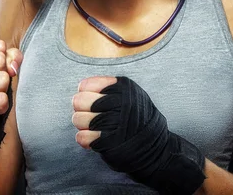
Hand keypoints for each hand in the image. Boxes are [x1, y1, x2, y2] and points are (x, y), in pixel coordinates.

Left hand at [71, 76, 205, 194]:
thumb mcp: (130, 94)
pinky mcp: (110, 142)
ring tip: (92, 126)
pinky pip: (82, 137)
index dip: (83, 93)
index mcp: (123, 87)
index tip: (90, 100)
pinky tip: (93, 138)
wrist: (154, 147)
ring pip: (78, 119)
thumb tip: (81, 88)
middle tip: (88, 114)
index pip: (86, 85)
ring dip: (82, 124)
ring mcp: (116, 123)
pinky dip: (84, 139)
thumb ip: (108, 87)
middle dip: (80, 108)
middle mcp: (120, 103)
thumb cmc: (136, 118)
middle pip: (79, 101)